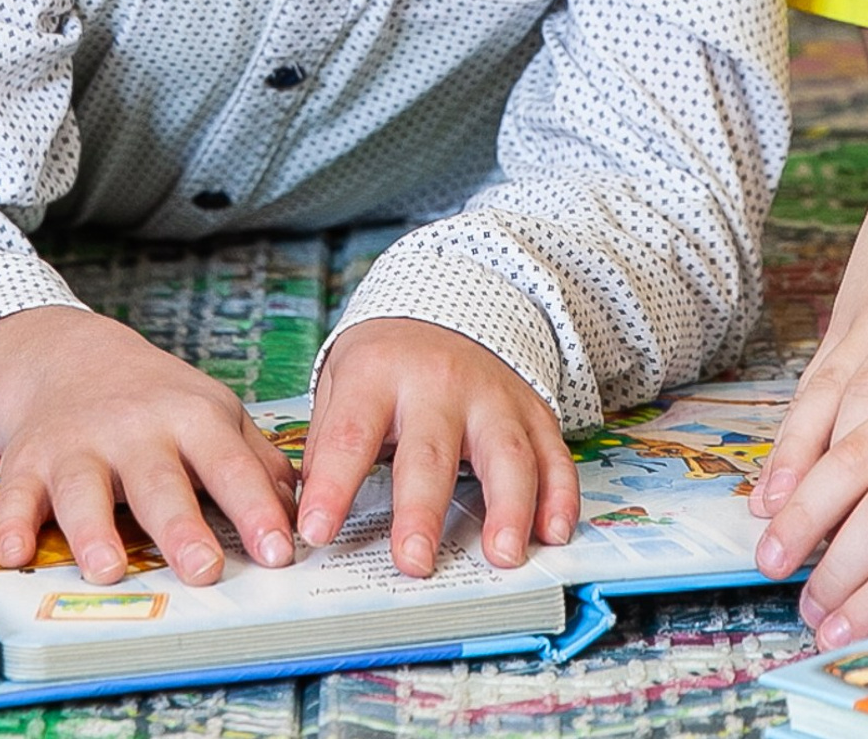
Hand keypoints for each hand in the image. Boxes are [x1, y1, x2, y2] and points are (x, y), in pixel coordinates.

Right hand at [0, 305, 296, 585]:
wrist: (70, 356)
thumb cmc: (157, 401)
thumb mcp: (214, 414)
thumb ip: (255, 463)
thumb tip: (306, 509)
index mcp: (192, 418)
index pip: (230, 466)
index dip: (256, 509)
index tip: (281, 552)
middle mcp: (135, 430)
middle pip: (159, 482)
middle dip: (181, 527)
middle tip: (204, 569)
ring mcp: (78, 446)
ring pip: (84, 489)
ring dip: (93, 530)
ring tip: (108, 570)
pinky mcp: (27, 462)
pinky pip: (15, 494)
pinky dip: (10, 524)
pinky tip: (15, 555)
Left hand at [296, 317, 578, 576]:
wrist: (449, 306)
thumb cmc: (387, 362)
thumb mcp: (341, 380)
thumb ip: (327, 443)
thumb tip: (307, 512)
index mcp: (378, 375)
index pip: (350, 434)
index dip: (332, 485)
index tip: (316, 530)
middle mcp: (438, 383)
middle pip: (430, 451)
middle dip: (421, 509)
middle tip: (413, 561)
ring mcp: (492, 396)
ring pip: (506, 453)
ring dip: (508, 507)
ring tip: (502, 556)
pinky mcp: (532, 411)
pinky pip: (553, 453)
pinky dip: (560, 494)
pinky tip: (554, 531)